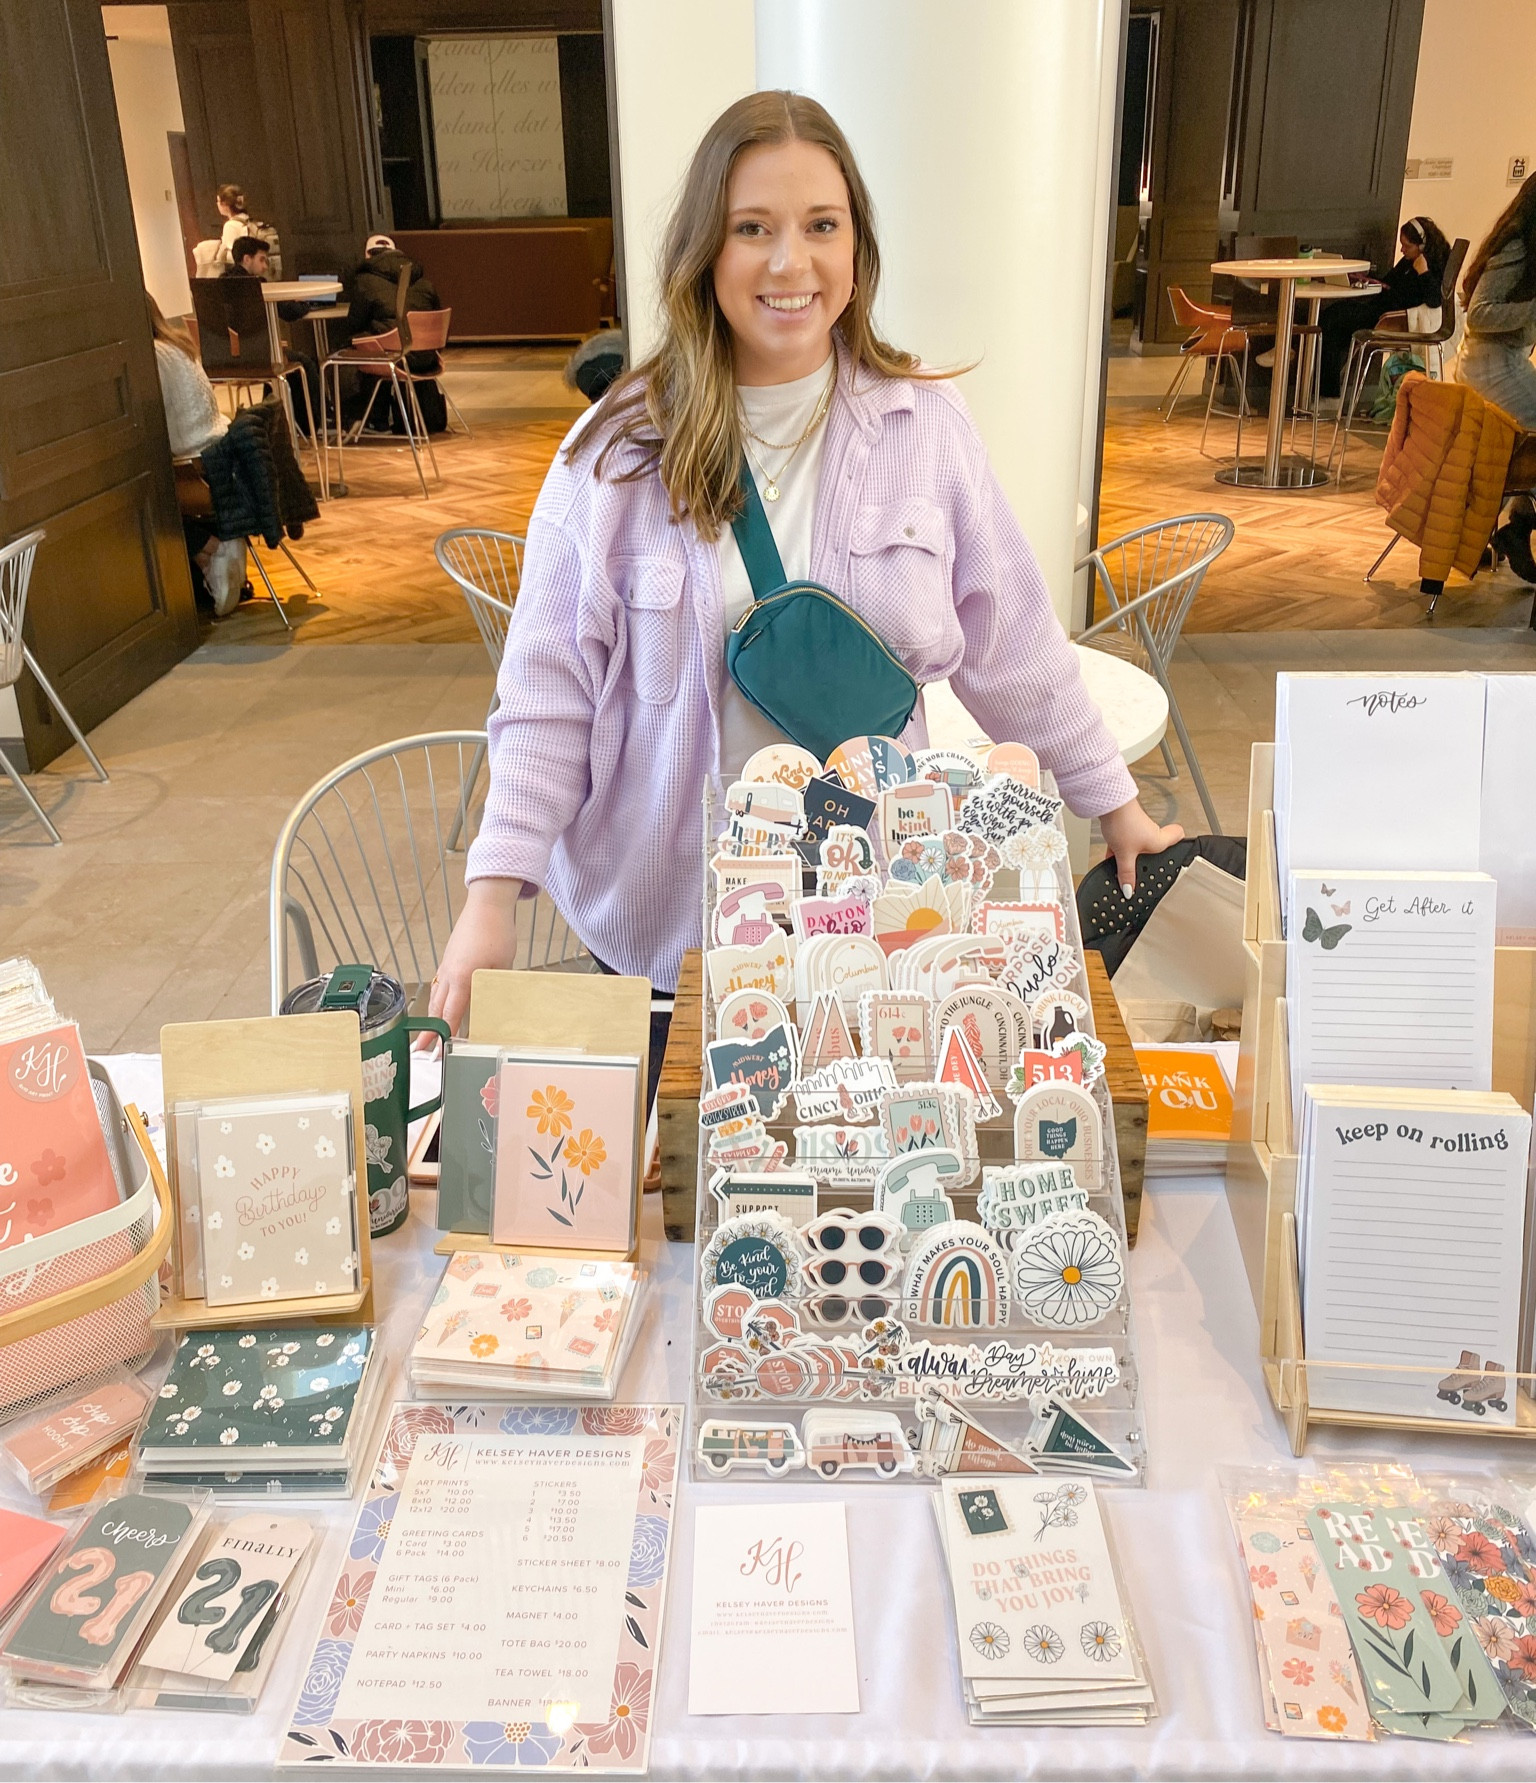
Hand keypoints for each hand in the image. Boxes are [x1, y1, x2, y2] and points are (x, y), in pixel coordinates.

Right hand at [425, 878, 523, 1040]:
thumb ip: (496, 989)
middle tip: (421, 1051)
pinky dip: (438, 1000)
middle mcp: (449, 974)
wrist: (487, 905)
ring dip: (432, 1016)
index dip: (441, 1035)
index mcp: (463, 979)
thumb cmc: (497, 932)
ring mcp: (447, 966)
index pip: (450, 1014)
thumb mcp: (503, 966)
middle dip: (428, 1031)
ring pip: (436, 997)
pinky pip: (440, 985)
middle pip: (437, 1009)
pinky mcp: (449, 959)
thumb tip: (496, 1009)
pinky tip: (442, 1005)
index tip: (434, 1052)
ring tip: (427, 1034)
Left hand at [1098, 798, 1182, 896]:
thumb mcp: (1125, 855)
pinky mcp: (1126, 825)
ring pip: (1138, 844)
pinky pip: (1125, 840)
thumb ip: (1127, 873)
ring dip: (1130, 852)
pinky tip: (1110, 855)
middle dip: (1148, 857)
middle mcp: (1152, 833)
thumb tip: (1129, 889)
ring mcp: (1139, 828)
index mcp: (1160, 840)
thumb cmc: (1124, 822)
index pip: (1179, 835)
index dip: (1180, 842)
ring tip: (1122, 862)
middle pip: (1156, 845)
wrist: (1109, 804)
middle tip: (1144, 867)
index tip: (1177, 853)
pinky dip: (1119, 848)